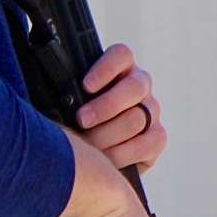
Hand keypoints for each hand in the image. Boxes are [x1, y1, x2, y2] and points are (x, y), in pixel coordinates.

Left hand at [73, 43, 165, 174]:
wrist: (90, 156)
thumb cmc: (74, 122)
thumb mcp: (68, 103)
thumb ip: (67, 94)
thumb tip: (60, 96)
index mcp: (118, 70)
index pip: (121, 55)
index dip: (106, 68)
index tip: (85, 86)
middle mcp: (139, 87)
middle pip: (134, 87)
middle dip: (105, 106)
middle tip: (82, 121)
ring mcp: (151, 112)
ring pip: (137, 118)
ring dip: (108, 135)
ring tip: (87, 147)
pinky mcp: (157, 138)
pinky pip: (148, 143)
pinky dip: (123, 154)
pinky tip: (106, 161)